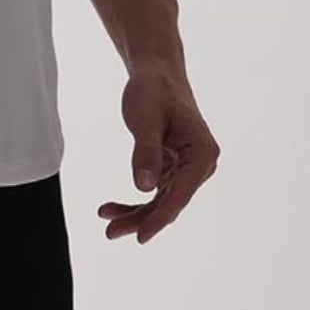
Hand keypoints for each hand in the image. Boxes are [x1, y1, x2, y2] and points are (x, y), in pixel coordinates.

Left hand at [97, 63, 219, 244]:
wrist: (156, 73)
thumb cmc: (153, 90)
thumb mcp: (145, 118)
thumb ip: (145, 152)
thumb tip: (144, 188)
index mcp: (202, 153)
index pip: (180, 194)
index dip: (159, 217)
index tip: (141, 236)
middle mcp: (200, 165)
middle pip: (170, 202)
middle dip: (141, 219)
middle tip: (110, 232)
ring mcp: (188, 169)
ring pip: (162, 201)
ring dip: (136, 213)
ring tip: (107, 221)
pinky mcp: (174, 168)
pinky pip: (156, 191)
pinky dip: (136, 200)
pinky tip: (113, 207)